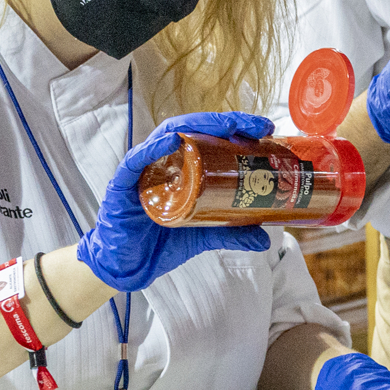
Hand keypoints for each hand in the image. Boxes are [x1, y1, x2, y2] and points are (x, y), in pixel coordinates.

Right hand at [79, 112, 273, 291]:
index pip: (209, 137)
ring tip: (226, 127)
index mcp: (183, 167)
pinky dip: (152, 149)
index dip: (237, 128)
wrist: (131, 266)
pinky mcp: (123, 184)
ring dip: (197, 127)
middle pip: (194, 130)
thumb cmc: (161, 241)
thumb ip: (232, 233)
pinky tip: (171, 140)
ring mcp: (144, 170)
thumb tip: (266, 240)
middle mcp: (165, 161)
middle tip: (258, 126)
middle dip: (226, 122)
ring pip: (168, 136)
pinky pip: (136, 161)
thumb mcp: (204, 235)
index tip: (266, 129)